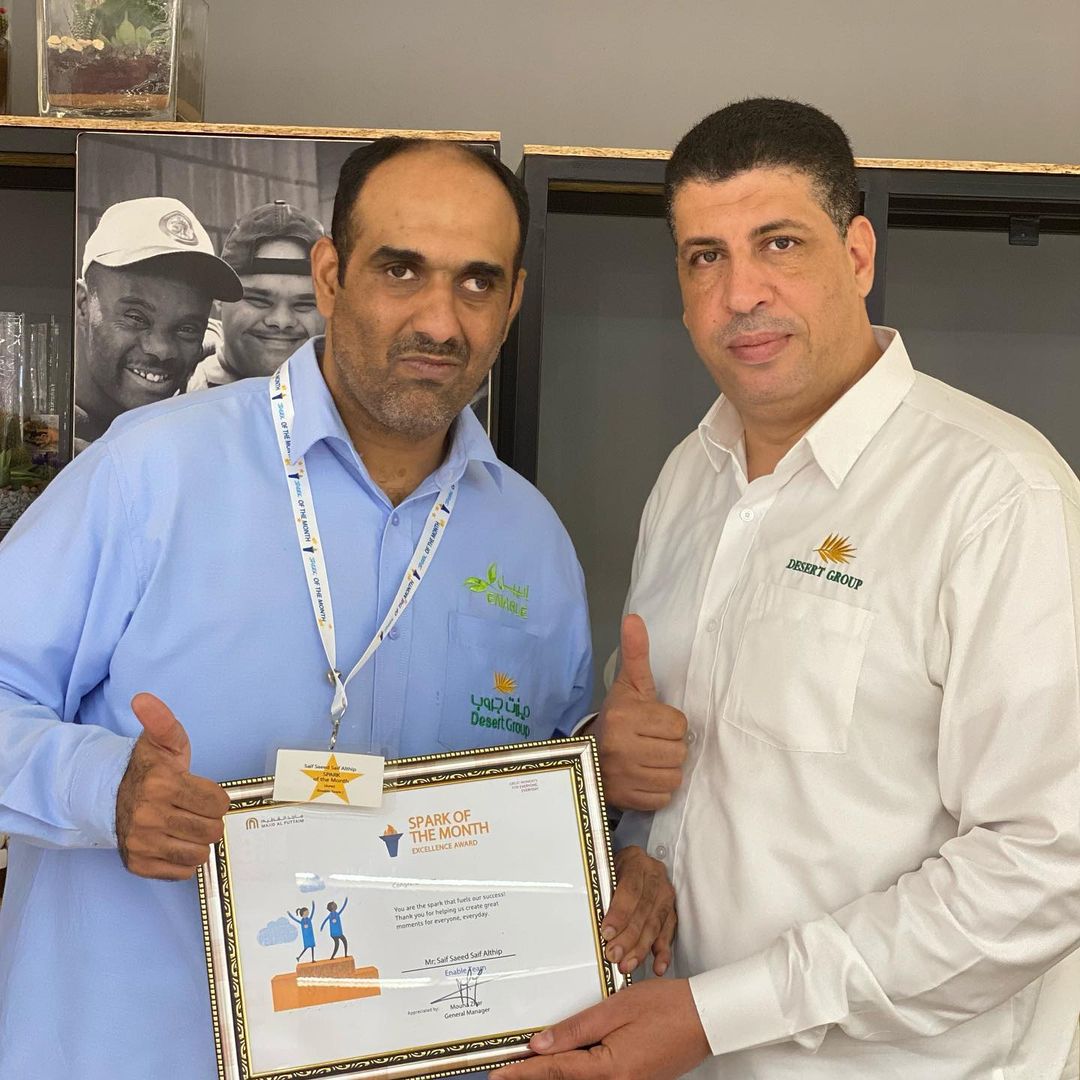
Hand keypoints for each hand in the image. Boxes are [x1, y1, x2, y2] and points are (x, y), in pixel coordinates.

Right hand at [115, 692, 230, 880]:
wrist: (110, 796)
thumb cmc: (148, 768)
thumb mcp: (163, 741)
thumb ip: (163, 721)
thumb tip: (143, 698)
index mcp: (162, 784)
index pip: (218, 803)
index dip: (216, 798)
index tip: (203, 792)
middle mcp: (150, 817)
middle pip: (212, 830)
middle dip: (209, 819)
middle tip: (195, 810)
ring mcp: (142, 843)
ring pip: (198, 854)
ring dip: (198, 841)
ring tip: (186, 826)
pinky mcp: (138, 864)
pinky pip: (180, 872)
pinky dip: (183, 860)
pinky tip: (174, 842)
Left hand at [494, 978, 709, 1078]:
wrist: (706, 1018)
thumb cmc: (665, 1007)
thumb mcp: (616, 1009)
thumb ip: (576, 1029)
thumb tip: (541, 1045)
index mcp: (610, 1069)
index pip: (555, 1072)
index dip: (523, 1072)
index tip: (497, 1073)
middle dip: (534, 1077)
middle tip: (504, 1071)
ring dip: (555, 1074)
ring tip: (527, 1065)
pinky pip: (598, 1079)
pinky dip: (576, 1072)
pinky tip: (564, 1062)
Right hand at [594, 614, 687, 810]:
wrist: (587, 757)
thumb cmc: (617, 717)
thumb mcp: (628, 685)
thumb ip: (636, 653)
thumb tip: (634, 617)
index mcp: (623, 717)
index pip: (677, 724)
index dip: (669, 723)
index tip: (652, 722)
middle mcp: (621, 747)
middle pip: (678, 751)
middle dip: (669, 747)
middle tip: (650, 742)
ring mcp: (622, 777)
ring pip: (674, 776)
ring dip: (665, 769)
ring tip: (647, 760)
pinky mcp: (626, 800)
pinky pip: (663, 798)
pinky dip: (657, 790)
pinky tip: (643, 778)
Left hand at [601, 846, 675, 975]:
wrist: (631, 863)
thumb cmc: (614, 868)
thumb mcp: (605, 871)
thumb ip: (603, 892)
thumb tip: (593, 920)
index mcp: (636, 861)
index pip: (630, 890)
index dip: (619, 914)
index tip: (607, 932)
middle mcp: (654, 875)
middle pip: (643, 910)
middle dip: (628, 937)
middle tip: (614, 954)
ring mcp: (665, 892)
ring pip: (655, 923)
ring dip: (641, 948)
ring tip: (628, 964)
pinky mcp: (671, 909)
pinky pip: (669, 932)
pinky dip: (663, 951)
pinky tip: (658, 965)